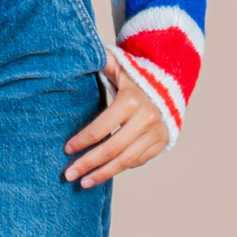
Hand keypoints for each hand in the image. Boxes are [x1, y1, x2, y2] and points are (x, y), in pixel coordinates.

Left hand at [63, 50, 168, 187]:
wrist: (170, 84)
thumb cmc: (135, 76)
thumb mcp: (119, 66)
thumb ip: (101, 61)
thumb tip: (77, 53)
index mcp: (131, 101)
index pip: (101, 128)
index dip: (82, 141)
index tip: (66, 150)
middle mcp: (146, 119)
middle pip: (111, 149)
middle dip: (88, 163)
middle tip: (69, 175)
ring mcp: (155, 133)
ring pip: (125, 161)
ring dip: (102, 174)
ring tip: (83, 183)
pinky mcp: (161, 143)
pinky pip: (137, 161)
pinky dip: (119, 169)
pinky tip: (103, 174)